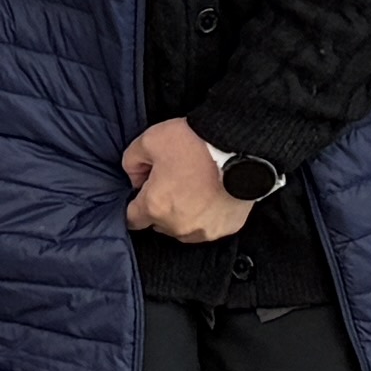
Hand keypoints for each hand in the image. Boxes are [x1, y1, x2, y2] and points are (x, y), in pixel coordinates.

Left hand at [120, 118, 246, 243]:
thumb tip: (135, 178)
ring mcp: (204, 230)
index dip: (136, 203)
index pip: (132, 219)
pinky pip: (208, 226)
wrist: (239, 147)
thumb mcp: (149, 140)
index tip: (144, 192)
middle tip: (172, 180)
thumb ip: (132, 162)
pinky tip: (211, 194)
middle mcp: (178, 226)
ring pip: (183, 228)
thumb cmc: (195, 144)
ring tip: (194, 187)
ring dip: (183, 213)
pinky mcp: (226, 228)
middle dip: (161, 206)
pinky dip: (207, 214)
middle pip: (159, 224)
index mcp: (155, 207)